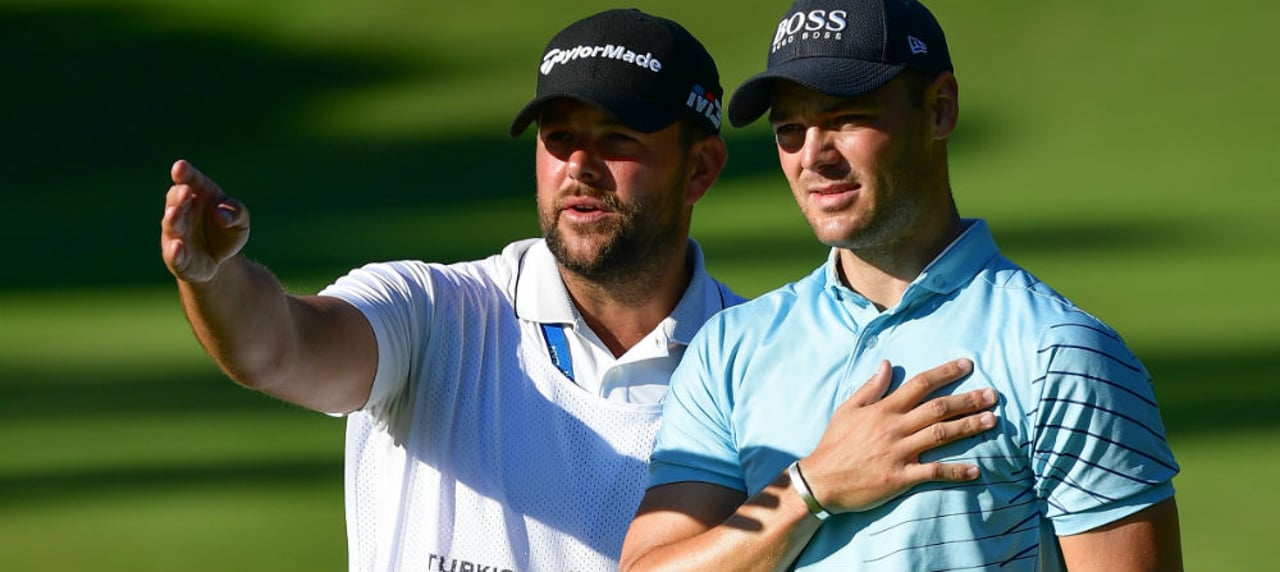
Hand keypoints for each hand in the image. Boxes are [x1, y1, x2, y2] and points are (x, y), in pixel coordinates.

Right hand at [160, 159, 249, 281]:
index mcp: (199, 196)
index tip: (180, 167)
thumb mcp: (241, 221)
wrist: (221, 261)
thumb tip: (221, 214)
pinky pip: (174, 255)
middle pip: (176, 201)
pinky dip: (175, 251)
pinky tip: (178, 246)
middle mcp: (182, 213)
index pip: (191, 181)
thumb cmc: (227, 232)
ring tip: (175, 213)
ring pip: (171, 225)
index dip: (185, 174)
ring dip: (173, 219)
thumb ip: (236, 212)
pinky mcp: (177, 259)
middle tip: (185, 191)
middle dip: (179, 196)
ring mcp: (176, 235)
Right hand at [800, 358, 995, 512]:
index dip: (945, 373)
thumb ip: (871, 387)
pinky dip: (956, 472)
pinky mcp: (900, 477)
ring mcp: (899, 452)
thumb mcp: (848, 409)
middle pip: (938, 408)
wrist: (821, 481)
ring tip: (992, 421)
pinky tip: (976, 471)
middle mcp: (894, 427)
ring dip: (968, 427)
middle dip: (968, 400)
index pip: (919, 384)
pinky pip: (933, 472)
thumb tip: (887, 364)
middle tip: (994, 395)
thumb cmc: (834, 444)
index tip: (967, 365)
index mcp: (883, 409)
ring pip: (940, 435)